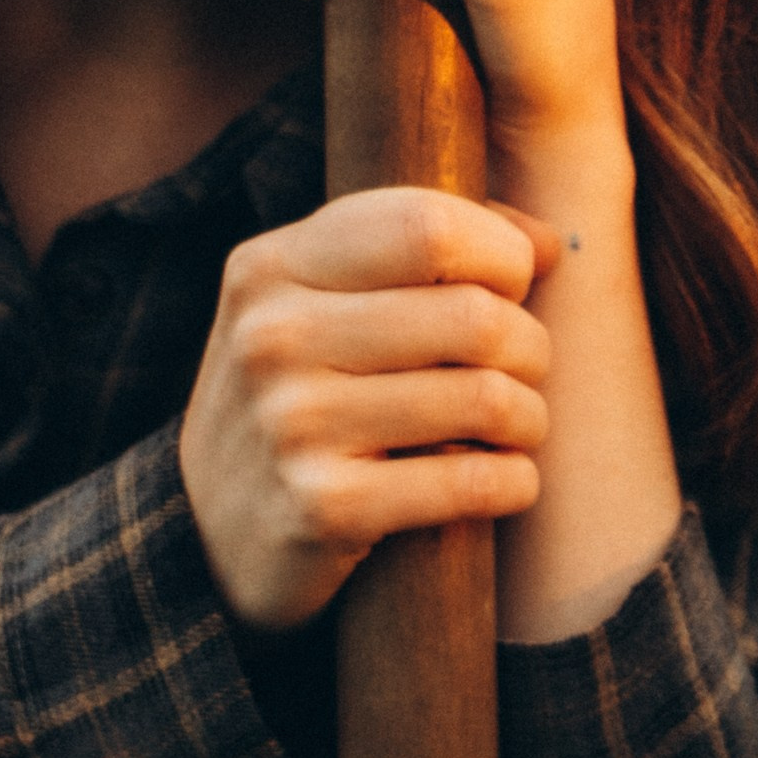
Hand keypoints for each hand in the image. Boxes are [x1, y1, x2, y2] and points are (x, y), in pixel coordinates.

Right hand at [179, 187, 559, 633]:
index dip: (501, 254)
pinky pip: (472, 482)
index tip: (510, 288)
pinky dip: (514, 482)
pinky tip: (503, 481)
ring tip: (515, 428)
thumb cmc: (298, 399)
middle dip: (529, 348)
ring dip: (528, 419)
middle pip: (474, 316)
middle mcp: (271, 336)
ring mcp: (291, 423)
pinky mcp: (322, 507)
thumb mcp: (316, 304)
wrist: (206, 532)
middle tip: (522, 373)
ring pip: (485, 399)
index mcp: (269, 266)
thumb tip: (551, 240)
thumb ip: (416, 252)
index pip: (427, 225)